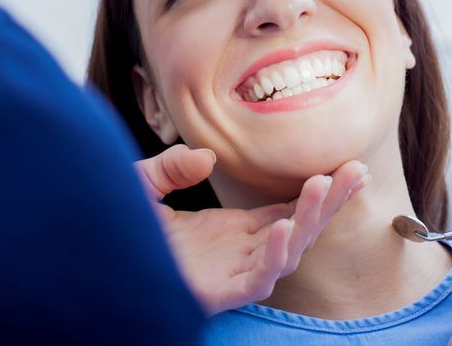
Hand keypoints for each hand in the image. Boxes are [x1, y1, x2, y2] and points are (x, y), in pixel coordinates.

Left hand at [134, 145, 368, 315]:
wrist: (94, 262)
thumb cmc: (118, 232)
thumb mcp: (144, 184)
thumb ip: (172, 166)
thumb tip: (205, 158)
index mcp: (231, 231)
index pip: (288, 209)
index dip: (318, 191)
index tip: (348, 167)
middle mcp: (239, 253)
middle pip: (299, 227)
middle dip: (331, 202)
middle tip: (358, 171)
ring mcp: (231, 273)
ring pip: (287, 252)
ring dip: (309, 220)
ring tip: (323, 185)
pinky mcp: (218, 294)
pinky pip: (257, 280)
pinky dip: (274, 257)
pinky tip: (282, 228)